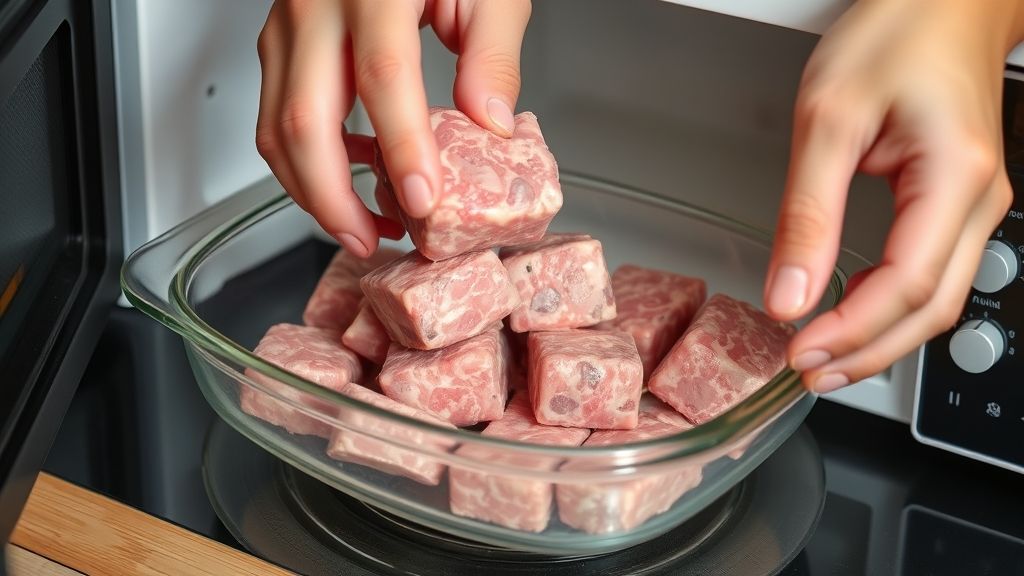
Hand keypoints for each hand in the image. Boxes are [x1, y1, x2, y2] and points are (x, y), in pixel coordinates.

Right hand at [255, 0, 531, 256]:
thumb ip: (491, 50)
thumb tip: (489, 124)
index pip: (384, 79)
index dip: (402, 149)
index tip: (424, 202)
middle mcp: (316, 4)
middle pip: (302, 122)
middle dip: (333, 200)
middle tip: (373, 240)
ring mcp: (287, 23)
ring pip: (275, 127)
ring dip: (312, 191)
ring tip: (361, 225)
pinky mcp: (281, 39)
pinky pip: (276, 113)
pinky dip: (304, 159)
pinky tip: (348, 175)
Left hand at [764, 0, 1021, 391]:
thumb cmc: (896, 33)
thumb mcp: (829, 118)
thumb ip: (808, 212)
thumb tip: (789, 292)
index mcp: (954, 178)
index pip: (905, 285)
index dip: (850, 331)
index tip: (798, 349)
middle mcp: (979, 200)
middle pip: (930, 309)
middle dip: (866, 353)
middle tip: (807, 372)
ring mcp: (976, 204)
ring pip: (937, 300)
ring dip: (879, 338)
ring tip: (822, 357)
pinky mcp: (959, 202)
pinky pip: (932, 273)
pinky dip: (888, 306)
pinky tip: (849, 313)